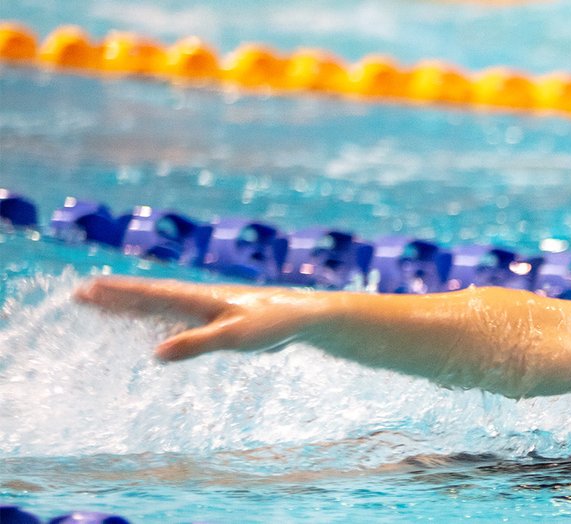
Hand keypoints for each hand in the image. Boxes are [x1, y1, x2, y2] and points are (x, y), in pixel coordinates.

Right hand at [74, 277, 324, 360]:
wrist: (304, 318)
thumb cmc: (273, 324)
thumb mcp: (235, 337)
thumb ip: (197, 344)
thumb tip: (156, 353)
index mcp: (199, 298)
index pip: (149, 295)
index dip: (118, 294)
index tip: (87, 289)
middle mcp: (198, 299)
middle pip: (147, 298)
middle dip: (114, 297)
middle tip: (79, 295)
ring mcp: (207, 309)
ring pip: (160, 307)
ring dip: (130, 306)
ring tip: (101, 304)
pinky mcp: (217, 320)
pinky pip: (176, 319)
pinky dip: (155, 320)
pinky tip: (147, 327)